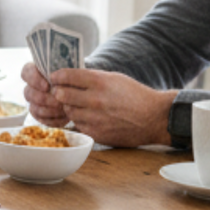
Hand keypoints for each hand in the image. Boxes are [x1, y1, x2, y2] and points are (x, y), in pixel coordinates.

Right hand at [19, 62, 70, 124]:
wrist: (80, 93)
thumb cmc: (74, 79)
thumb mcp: (71, 72)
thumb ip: (63, 75)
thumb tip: (59, 84)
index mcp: (35, 72)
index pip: (26, 72)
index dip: (34, 79)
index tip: (47, 86)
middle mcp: (31, 87)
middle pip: (28, 93)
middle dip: (43, 98)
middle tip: (58, 101)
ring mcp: (34, 102)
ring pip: (34, 108)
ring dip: (49, 110)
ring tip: (64, 110)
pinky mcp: (39, 115)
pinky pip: (41, 119)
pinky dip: (53, 120)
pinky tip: (65, 118)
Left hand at [41, 67, 173, 146]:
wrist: (154, 118)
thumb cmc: (135, 95)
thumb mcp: (115, 78)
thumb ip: (91, 77)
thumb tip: (69, 75)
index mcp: (100, 82)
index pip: (67, 76)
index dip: (57, 76)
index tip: (55, 77)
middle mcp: (95, 100)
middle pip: (61, 95)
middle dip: (59, 93)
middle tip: (61, 92)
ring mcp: (95, 118)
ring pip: (68, 111)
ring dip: (70, 108)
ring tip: (79, 105)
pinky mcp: (96, 133)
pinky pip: (78, 125)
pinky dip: (80, 121)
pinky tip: (89, 117)